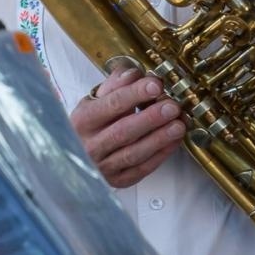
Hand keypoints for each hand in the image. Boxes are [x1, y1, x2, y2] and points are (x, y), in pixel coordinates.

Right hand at [69, 68, 185, 187]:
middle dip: (150, 119)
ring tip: (178, 125)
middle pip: (123, 131)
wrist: (76, 154)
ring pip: (133, 153)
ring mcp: (102, 166)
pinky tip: (174, 141)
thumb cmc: (92, 123)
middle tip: (172, 107)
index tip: (156, 84)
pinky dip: (160, 155)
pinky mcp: (117, 180)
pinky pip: (141, 169)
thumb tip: (135, 73)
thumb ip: (115, 84)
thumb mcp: (95, 100)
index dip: (135, 94)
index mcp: (82, 120)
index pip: (111, 105)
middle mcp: (89, 146)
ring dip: (159, 139)